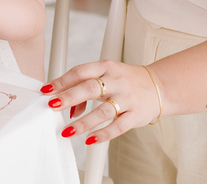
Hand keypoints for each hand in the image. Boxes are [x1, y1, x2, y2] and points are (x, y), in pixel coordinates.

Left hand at [41, 61, 162, 143]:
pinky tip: (90, 139)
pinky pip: (118, 127)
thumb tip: (68, 107)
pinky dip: (103, 134)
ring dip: (83, 122)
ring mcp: (128, 98)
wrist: (159, 86)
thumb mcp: (107, 75)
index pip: (81, 71)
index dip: (62, 81)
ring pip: (103, 111)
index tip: (46, 90)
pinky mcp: (136, 115)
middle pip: (90, 88)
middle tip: (52, 106)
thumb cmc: (127, 80)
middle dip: (69, 97)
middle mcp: (117, 81)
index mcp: (107, 66)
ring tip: (67, 130)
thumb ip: (86, 86)